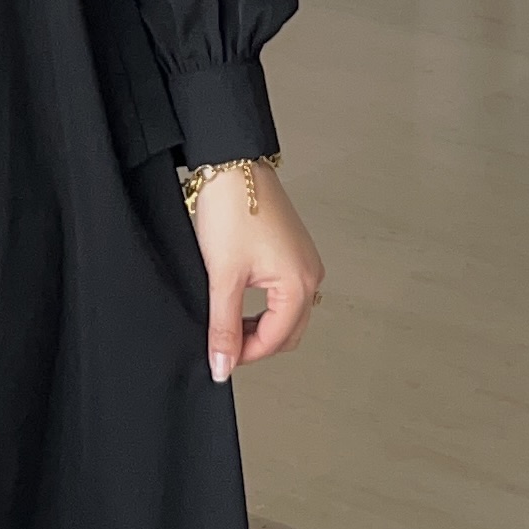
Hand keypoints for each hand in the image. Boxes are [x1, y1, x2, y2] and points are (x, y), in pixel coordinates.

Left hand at [192, 164, 323, 384]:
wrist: (233, 165)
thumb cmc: (232, 210)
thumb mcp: (223, 276)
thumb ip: (223, 326)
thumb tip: (223, 364)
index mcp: (299, 284)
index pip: (274, 340)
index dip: (244, 355)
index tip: (218, 357)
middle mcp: (310, 274)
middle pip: (288, 332)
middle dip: (256, 343)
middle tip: (222, 341)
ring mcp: (305, 261)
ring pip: (288, 314)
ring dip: (261, 325)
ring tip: (227, 320)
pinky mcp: (294, 251)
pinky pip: (286, 293)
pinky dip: (266, 306)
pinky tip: (240, 299)